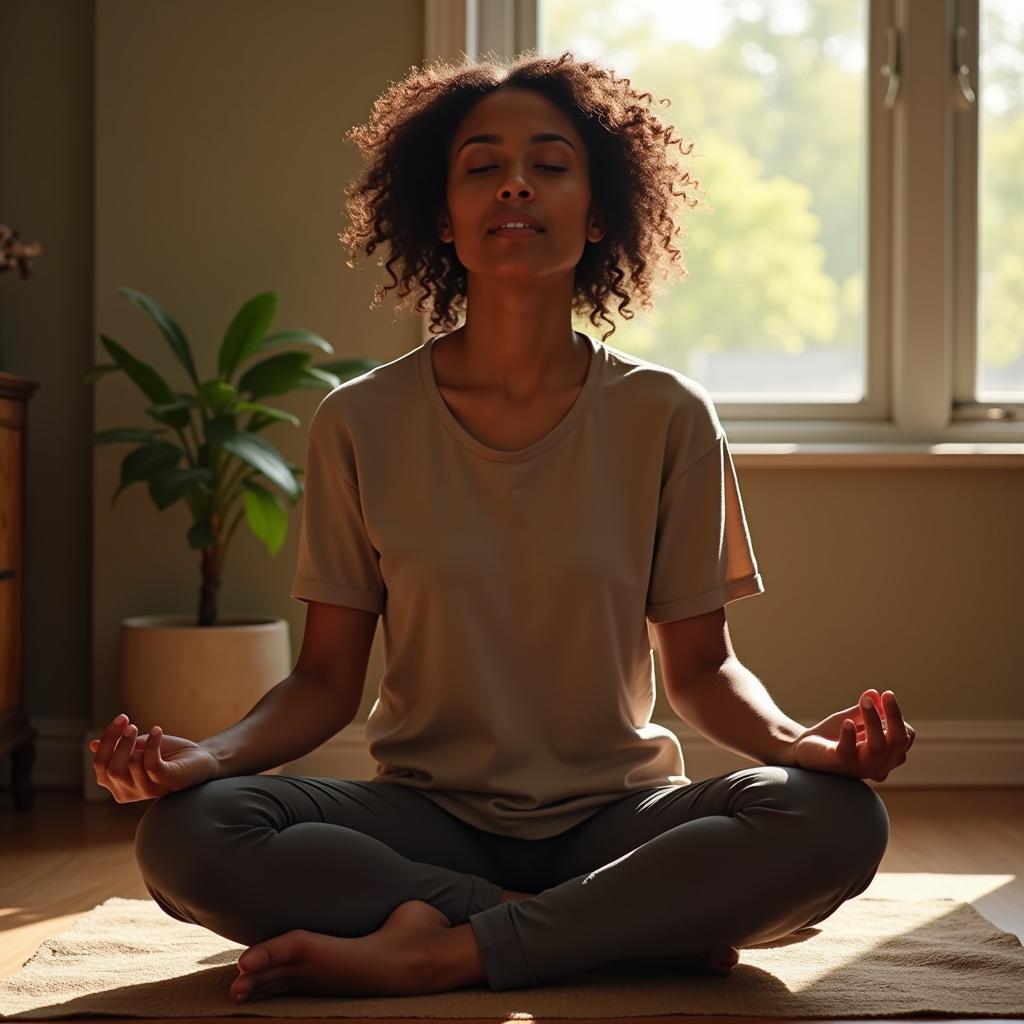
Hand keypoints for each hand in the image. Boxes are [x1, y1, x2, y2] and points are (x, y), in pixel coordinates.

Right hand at [89, 714, 219, 802]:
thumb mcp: (140, 748)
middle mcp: (129, 792)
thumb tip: (92, 745)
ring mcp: (147, 790)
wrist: (202, 759)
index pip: (100, 765)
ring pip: (129, 765)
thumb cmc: (170, 754)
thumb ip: (119, 748)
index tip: (120, 719)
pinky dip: (152, 744)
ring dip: (134, 741)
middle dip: (116, 741)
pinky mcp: (166, 782)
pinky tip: (157, 730)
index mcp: (118, 784)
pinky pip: (151, 764)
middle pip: (108, 767)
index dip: (106, 741)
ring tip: (148, 729)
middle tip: (129, 723)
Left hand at [789, 689, 915, 781]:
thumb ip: (865, 709)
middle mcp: (878, 765)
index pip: (904, 737)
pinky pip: (849, 751)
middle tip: (887, 694)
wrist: (804, 750)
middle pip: (898, 742)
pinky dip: (849, 735)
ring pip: (878, 746)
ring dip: (873, 720)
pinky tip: (847, 722)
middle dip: (895, 716)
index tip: (886, 696)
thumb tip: (875, 693)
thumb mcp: (852, 718)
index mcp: (885, 756)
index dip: (897, 717)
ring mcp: (859, 766)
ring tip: (865, 701)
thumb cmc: (833, 737)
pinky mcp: (839, 763)